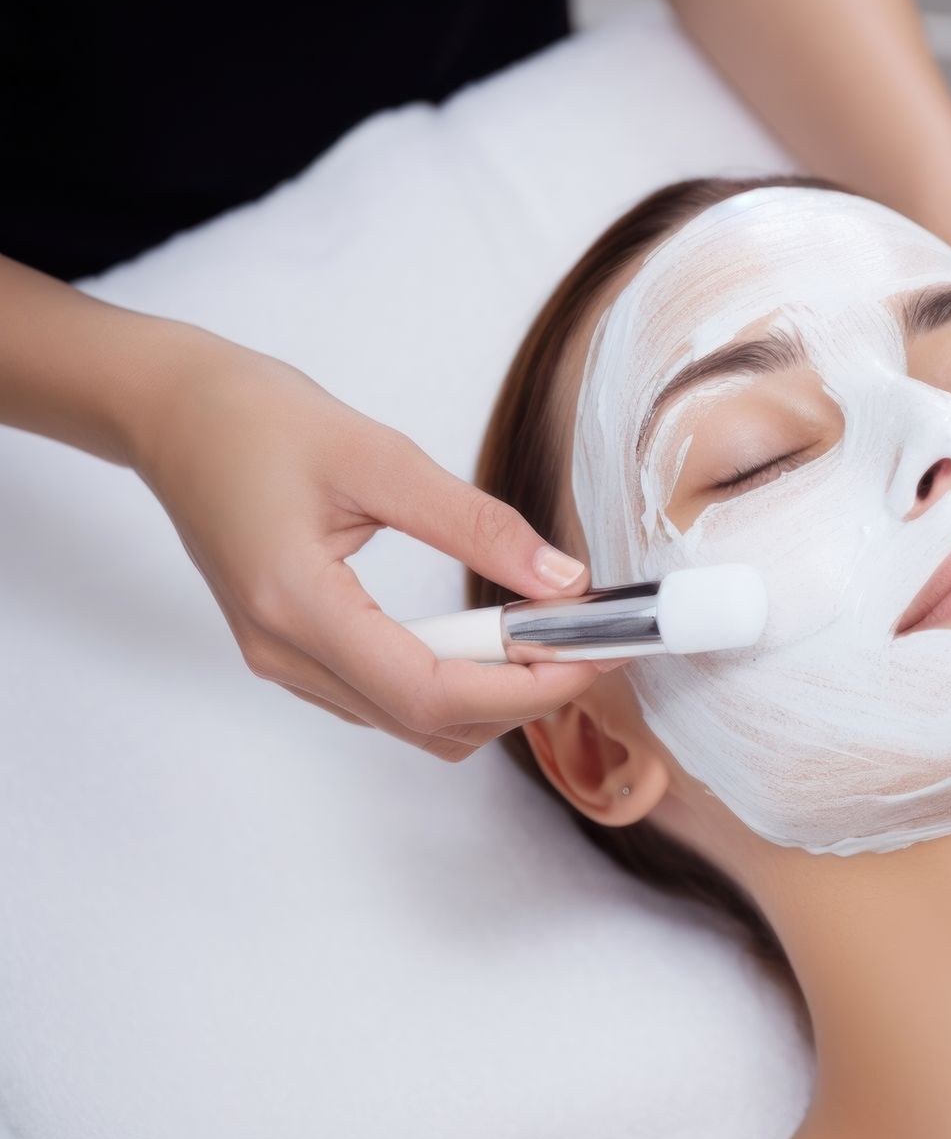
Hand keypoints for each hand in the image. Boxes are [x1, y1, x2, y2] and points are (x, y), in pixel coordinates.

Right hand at [125, 325, 613, 760]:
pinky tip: (488, 637)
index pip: (430, 694)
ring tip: (544, 636)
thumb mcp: (380, 456)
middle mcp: (284, 653)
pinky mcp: (291, 651)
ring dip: (487, 696)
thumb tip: (561, 580)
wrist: (173, 413)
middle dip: (518, 698)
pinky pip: (384, 699)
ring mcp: (282, 660)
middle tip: (586, 646)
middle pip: (425, 724)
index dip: (521, 691)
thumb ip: (476, 524)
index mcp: (296, 606)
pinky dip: (450, 682)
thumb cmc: (256, 420)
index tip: (589, 660)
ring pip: (407, 723)